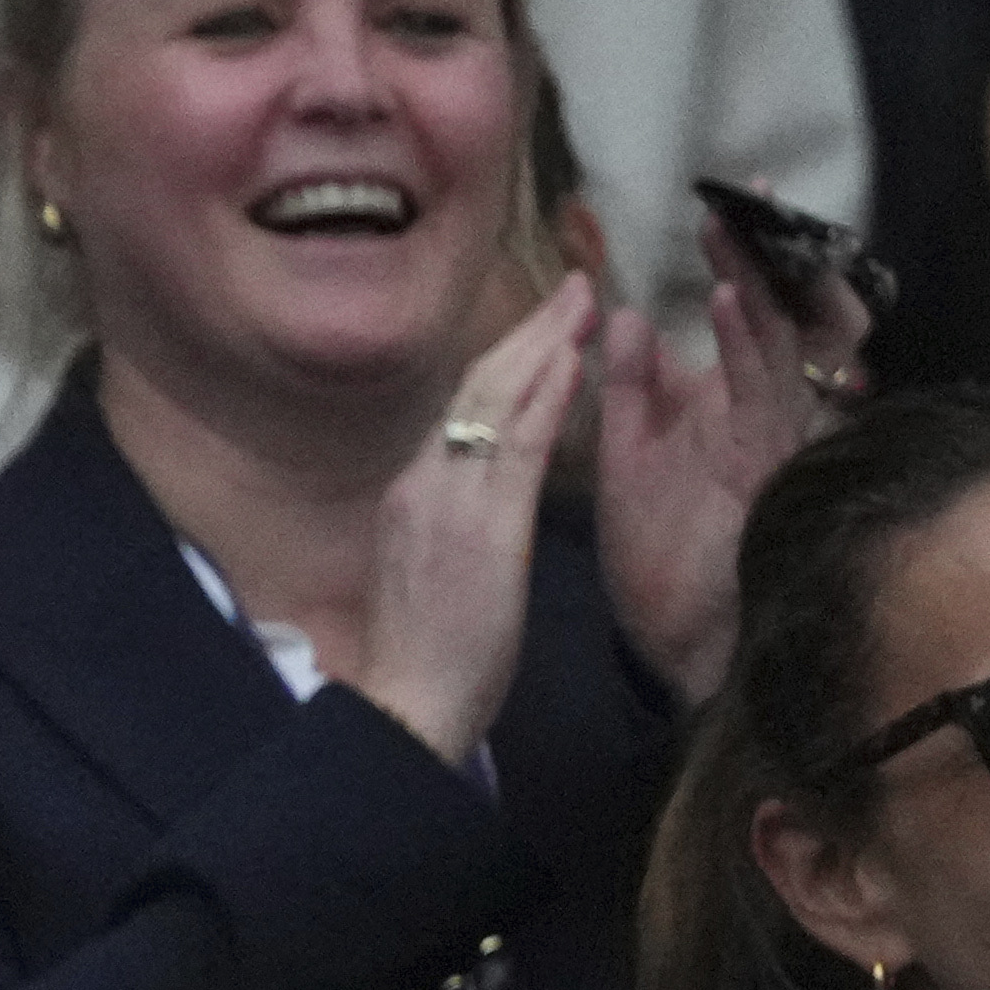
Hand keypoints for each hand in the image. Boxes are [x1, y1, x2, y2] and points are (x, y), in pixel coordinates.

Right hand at [335, 274, 593, 766]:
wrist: (405, 704)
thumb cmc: (426, 659)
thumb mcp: (430, 575)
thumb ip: (451, 525)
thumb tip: (475, 500)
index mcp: (414, 495)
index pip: (461, 409)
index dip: (506, 360)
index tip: (546, 326)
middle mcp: (423, 482)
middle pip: (476, 387)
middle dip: (529, 332)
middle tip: (576, 285)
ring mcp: (447, 500)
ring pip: (494, 402)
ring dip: (543, 345)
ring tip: (584, 301)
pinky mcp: (479, 525)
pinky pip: (515, 446)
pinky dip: (544, 396)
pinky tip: (574, 360)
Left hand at [589, 239, 829, 704]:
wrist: (678, 642)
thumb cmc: (662, 554)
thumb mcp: (632, 451)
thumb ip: (631, 383)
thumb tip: (628, 313)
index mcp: (730, 404)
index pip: (745, 313)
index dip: (741, 258)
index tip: (724, 201)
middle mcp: (763, 414)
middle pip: (782, 314)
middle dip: (771, 254)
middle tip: (752, 193)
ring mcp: (774, 439)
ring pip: (786, 344)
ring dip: (759, 284)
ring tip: (735, 231)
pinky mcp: (770, 469)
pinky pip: (768, 398)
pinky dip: (749, 347)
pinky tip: (733, 306)